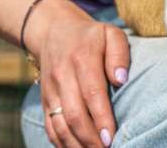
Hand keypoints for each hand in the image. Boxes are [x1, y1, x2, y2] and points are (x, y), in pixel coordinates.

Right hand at [25, 0, 129, 146]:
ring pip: (59, 125)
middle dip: (90, 138)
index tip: (112, 137)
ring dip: (76, 145)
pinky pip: (50, 127)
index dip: (101, 118)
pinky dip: (62, 143)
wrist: (54, 31)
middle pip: (73, 114)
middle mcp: (62, 76)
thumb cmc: (92, 36)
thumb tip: (121, 80)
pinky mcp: (45, 101)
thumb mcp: (111, 34)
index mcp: (82, 58)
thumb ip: (119, 54)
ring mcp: (51, 90)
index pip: (91, 93)